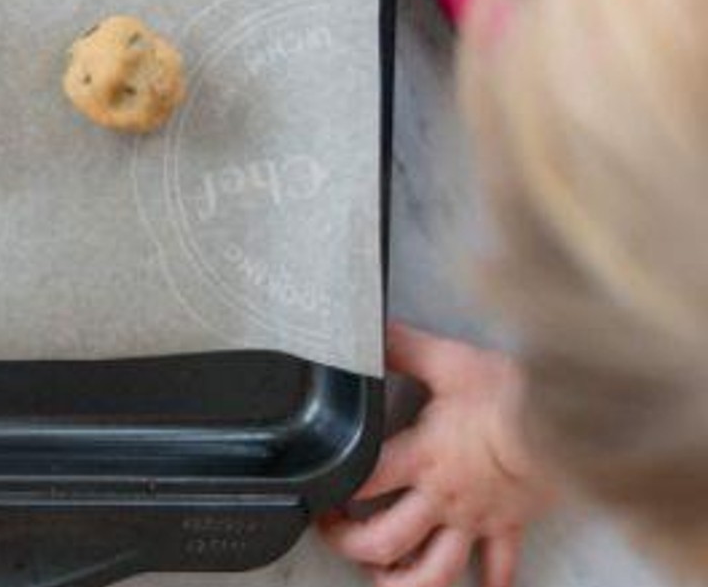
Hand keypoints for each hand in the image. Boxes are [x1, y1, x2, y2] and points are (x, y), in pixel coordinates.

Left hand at [319, 323, 557, 586]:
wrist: (571, 427)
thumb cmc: (512, 396)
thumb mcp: (451, 361)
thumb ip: (405, 347)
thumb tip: (372, 328)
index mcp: (421, 456)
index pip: (362, 482)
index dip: (332, 492)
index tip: (318, 493)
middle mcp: (441, 496)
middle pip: (385, 540)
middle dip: (353, 547)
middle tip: (337, 539)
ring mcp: (475, 518)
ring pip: (435, 571)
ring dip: (407, 582)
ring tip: (387, 579)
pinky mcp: (509, 527)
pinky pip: (500, 569)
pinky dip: (490, 585)